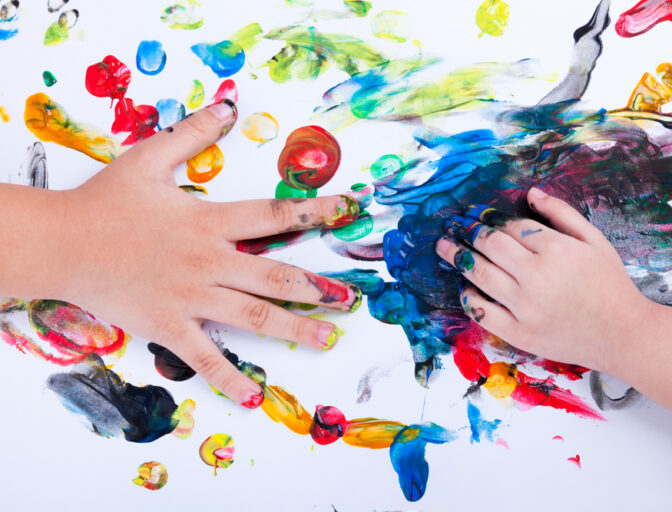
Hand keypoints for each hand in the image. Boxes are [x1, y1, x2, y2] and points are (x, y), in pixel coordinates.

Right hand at [51, 102, 360, 407]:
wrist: (61, 244)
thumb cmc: (105, 202)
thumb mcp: (149, 158)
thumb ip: (192, 133)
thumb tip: (228, 106)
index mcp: (210, 221)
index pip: (276, 215)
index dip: (318, 211)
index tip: (351, 211)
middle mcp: (210, 261)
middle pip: (277, 275)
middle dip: (318, 287)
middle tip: (350, 299)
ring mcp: (192, 297)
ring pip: (254, 316)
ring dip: (295, 329)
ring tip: (327, 339)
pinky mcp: (169, 326)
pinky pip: (204, 357)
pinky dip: (229, 377)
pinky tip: (254, 395)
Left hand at [435, 188, 651, 372]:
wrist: (623, 334)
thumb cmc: (610, 284)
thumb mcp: (594, 241)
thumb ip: (561, 214)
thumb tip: (531, 192)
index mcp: (556, 250)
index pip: (512, 227)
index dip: (490, 218)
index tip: (476, 214)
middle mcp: (537, 277)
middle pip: (490, 246)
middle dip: (468, 232)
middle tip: (453, 225)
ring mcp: (526, 307)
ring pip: (481, 275)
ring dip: (458, 257)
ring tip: (443, 247)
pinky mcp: (520, 333)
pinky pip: (483, 312)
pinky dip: (469, 296)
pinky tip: (464, 286)